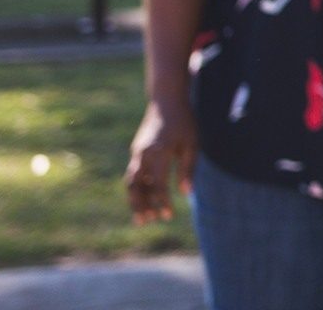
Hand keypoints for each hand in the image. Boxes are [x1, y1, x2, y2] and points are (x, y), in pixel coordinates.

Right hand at [125, 101, 196, 223]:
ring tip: (142, 217)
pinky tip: (144, 199)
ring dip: (135, 200)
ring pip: (130, 181)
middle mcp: (143, 153)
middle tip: (148, 221)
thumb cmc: (184, 122)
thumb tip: (185, 193)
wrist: (166, 100)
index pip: (157, 184)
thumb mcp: (192, 144)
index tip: (168, 216)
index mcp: (159, 151)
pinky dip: (136, 188)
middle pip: (136, 186)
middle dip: (141, 205)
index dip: (162, 202)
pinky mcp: (136, 151)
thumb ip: (188, 169)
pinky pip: (133, 173)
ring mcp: (137, 151)